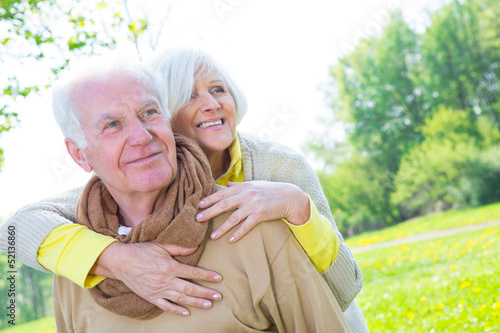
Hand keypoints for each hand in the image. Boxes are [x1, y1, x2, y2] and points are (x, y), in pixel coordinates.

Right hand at [91, 242, 222, 315]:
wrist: (121, 262)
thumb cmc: (142, 251)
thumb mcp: (161, 246)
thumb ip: (179, 248)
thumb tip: (195, 247)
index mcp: (170, 266)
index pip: (193, 272)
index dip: (207, 276)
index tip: (218, 278)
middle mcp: (166, 280)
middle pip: (190, 289)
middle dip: (206, 293)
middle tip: (218, 296)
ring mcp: (158, 290)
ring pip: (181, 298)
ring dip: (196, 303)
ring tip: (209, 305)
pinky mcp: (151, 297)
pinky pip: (166, 306)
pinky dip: (177, 310)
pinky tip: (187, 313)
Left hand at [196, 181, 309, 241]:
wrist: (290, 196)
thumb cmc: (270, 190)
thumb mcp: (254, 185)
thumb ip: (239, 185)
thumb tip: (227, 184)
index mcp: (243, 187)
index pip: (222, 193)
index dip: (209, 199)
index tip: (198, 205)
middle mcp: (246, 195)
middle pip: (224, 204)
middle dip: (209, 212)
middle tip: (197, 219)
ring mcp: (253, 205)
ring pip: (233, 218)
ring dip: (221, 228)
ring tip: (211, 237)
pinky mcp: (261, 214)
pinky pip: (247, 226)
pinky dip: (238, 233)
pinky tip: (230, 240)